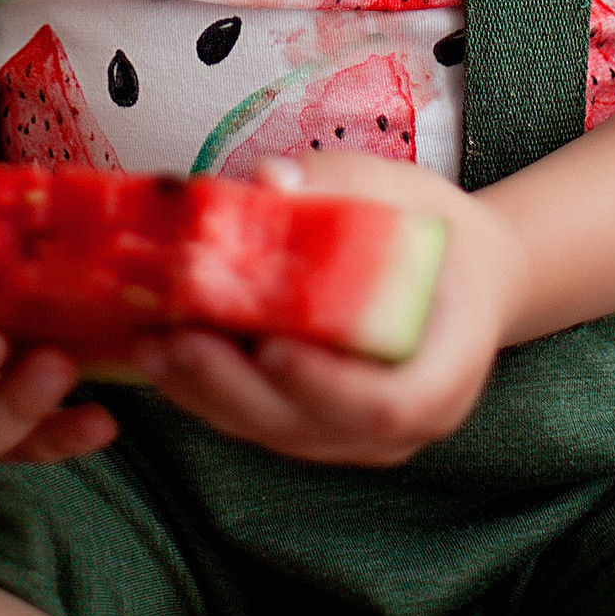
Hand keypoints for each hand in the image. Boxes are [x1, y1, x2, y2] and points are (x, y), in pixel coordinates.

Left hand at [130, 153, 525, 468]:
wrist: (462, 278)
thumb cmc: (434, 234)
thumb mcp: (405, 194)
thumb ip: (342, 187)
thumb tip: (268, 180)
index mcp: (450, 365)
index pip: (389, 404)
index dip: (325, 385)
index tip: (270, 348)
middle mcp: (410, 423)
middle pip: (315, 427)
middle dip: (237, 389)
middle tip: (178, 341)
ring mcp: (361, 435)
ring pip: (278, 433)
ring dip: (207, 393)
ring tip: (152, 343)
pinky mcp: (321, 429)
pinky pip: (263, 423)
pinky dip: (210, 392)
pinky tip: (164, 353)